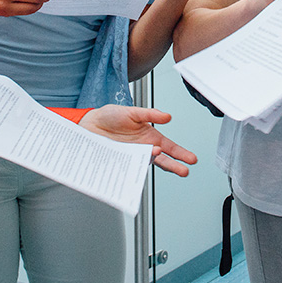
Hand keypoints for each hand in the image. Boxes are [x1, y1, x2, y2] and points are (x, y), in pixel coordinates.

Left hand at [79, 105, 198, 175]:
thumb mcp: (132, 111)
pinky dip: (135, 167)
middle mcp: (143, 149)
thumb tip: (167, 116)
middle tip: (184, 171)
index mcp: (150, 137)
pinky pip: (131, 167)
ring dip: (154, 164)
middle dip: (174, 166)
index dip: (181, 154)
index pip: (170, 148)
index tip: (191, 159)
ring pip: (147, 164)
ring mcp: (132, 156)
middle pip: (163, 160)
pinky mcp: (121, 161)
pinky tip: (140, 166)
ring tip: (159, 158)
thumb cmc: (111, 116)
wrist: (89, 124)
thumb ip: (150, 114)